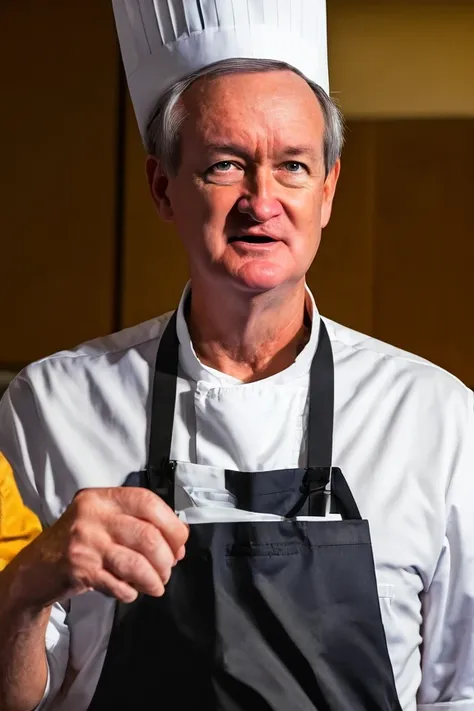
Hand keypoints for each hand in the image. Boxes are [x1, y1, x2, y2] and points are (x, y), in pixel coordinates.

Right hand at [12, 487, 188, 607]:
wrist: (36, 568)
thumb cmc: (78, 542)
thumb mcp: (103, 520)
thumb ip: (137, 523)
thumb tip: (179, 540)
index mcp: (102, 497)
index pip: (148, 502)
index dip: (172, 525)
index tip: (180, 544)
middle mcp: (92, 515)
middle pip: (148, 536)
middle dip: (166, 558)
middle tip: (167, 569)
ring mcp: (85, 542)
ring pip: (137, 563)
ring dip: (153, 579)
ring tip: (156, 585)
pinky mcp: (79, 570)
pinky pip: (119, 584)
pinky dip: (131, 591)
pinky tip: (130, 591)